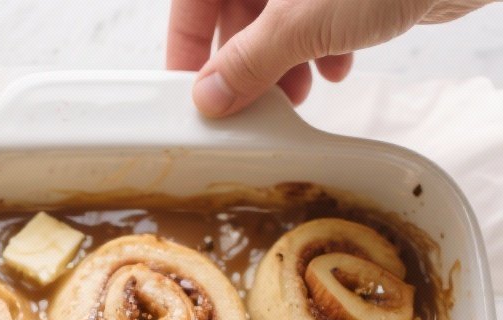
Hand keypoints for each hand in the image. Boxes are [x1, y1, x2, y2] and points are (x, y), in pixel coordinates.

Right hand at [167, 0, 496, 114]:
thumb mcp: (302, 23)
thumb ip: (250, 61)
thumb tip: (211, 96)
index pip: (193, 2)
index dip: (187, 47)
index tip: (189, 93)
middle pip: (236, 12)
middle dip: (245, 63)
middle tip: (248, 106)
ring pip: (277, 20)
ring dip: (282, 65)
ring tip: (296, 96)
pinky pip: (315, 19)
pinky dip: (318, 49)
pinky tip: (334, 69)